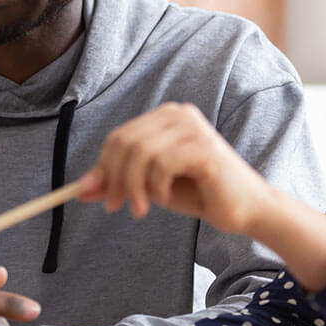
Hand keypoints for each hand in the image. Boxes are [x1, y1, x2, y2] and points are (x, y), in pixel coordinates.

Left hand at [80, 102, 268, 234]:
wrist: (245, 210)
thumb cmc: (199, 194)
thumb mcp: (150, 188)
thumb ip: (118, 183)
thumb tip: (80, 189)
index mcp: (165, 117)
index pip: (119, 136)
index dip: (102, 166)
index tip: (96, 195)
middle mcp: (178, 114)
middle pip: (125, 141)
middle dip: (113, 178)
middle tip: (114, 206)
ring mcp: (193, 128)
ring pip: (140, 153)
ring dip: (133, 187)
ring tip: (141, 209)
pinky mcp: (204, 148)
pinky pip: (162, 164)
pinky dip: (156, 187)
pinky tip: (165, 199)